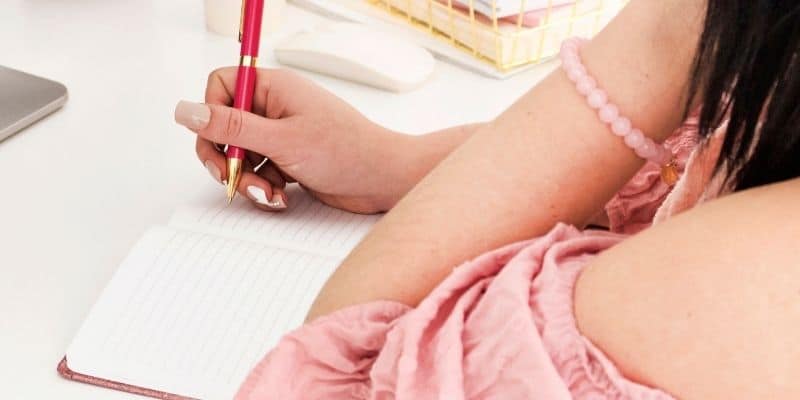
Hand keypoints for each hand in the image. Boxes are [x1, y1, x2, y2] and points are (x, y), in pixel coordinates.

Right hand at [174, 67, 412, 213]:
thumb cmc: (346, 151)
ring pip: (241, 155)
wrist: (384, 180)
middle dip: (226, 157)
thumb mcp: (280, 140)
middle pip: (224, 126)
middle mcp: (276, 107)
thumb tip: (186, 110)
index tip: (221, 143)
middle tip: (231, 178)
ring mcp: (283, 134)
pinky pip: (260, 171)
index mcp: (274, 87)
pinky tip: (282, 197)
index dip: (212, 115)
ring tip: (270, 192)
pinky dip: (265, 187)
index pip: (221, 86)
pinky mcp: (290, 159)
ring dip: (248, 179)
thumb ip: (230, 128)